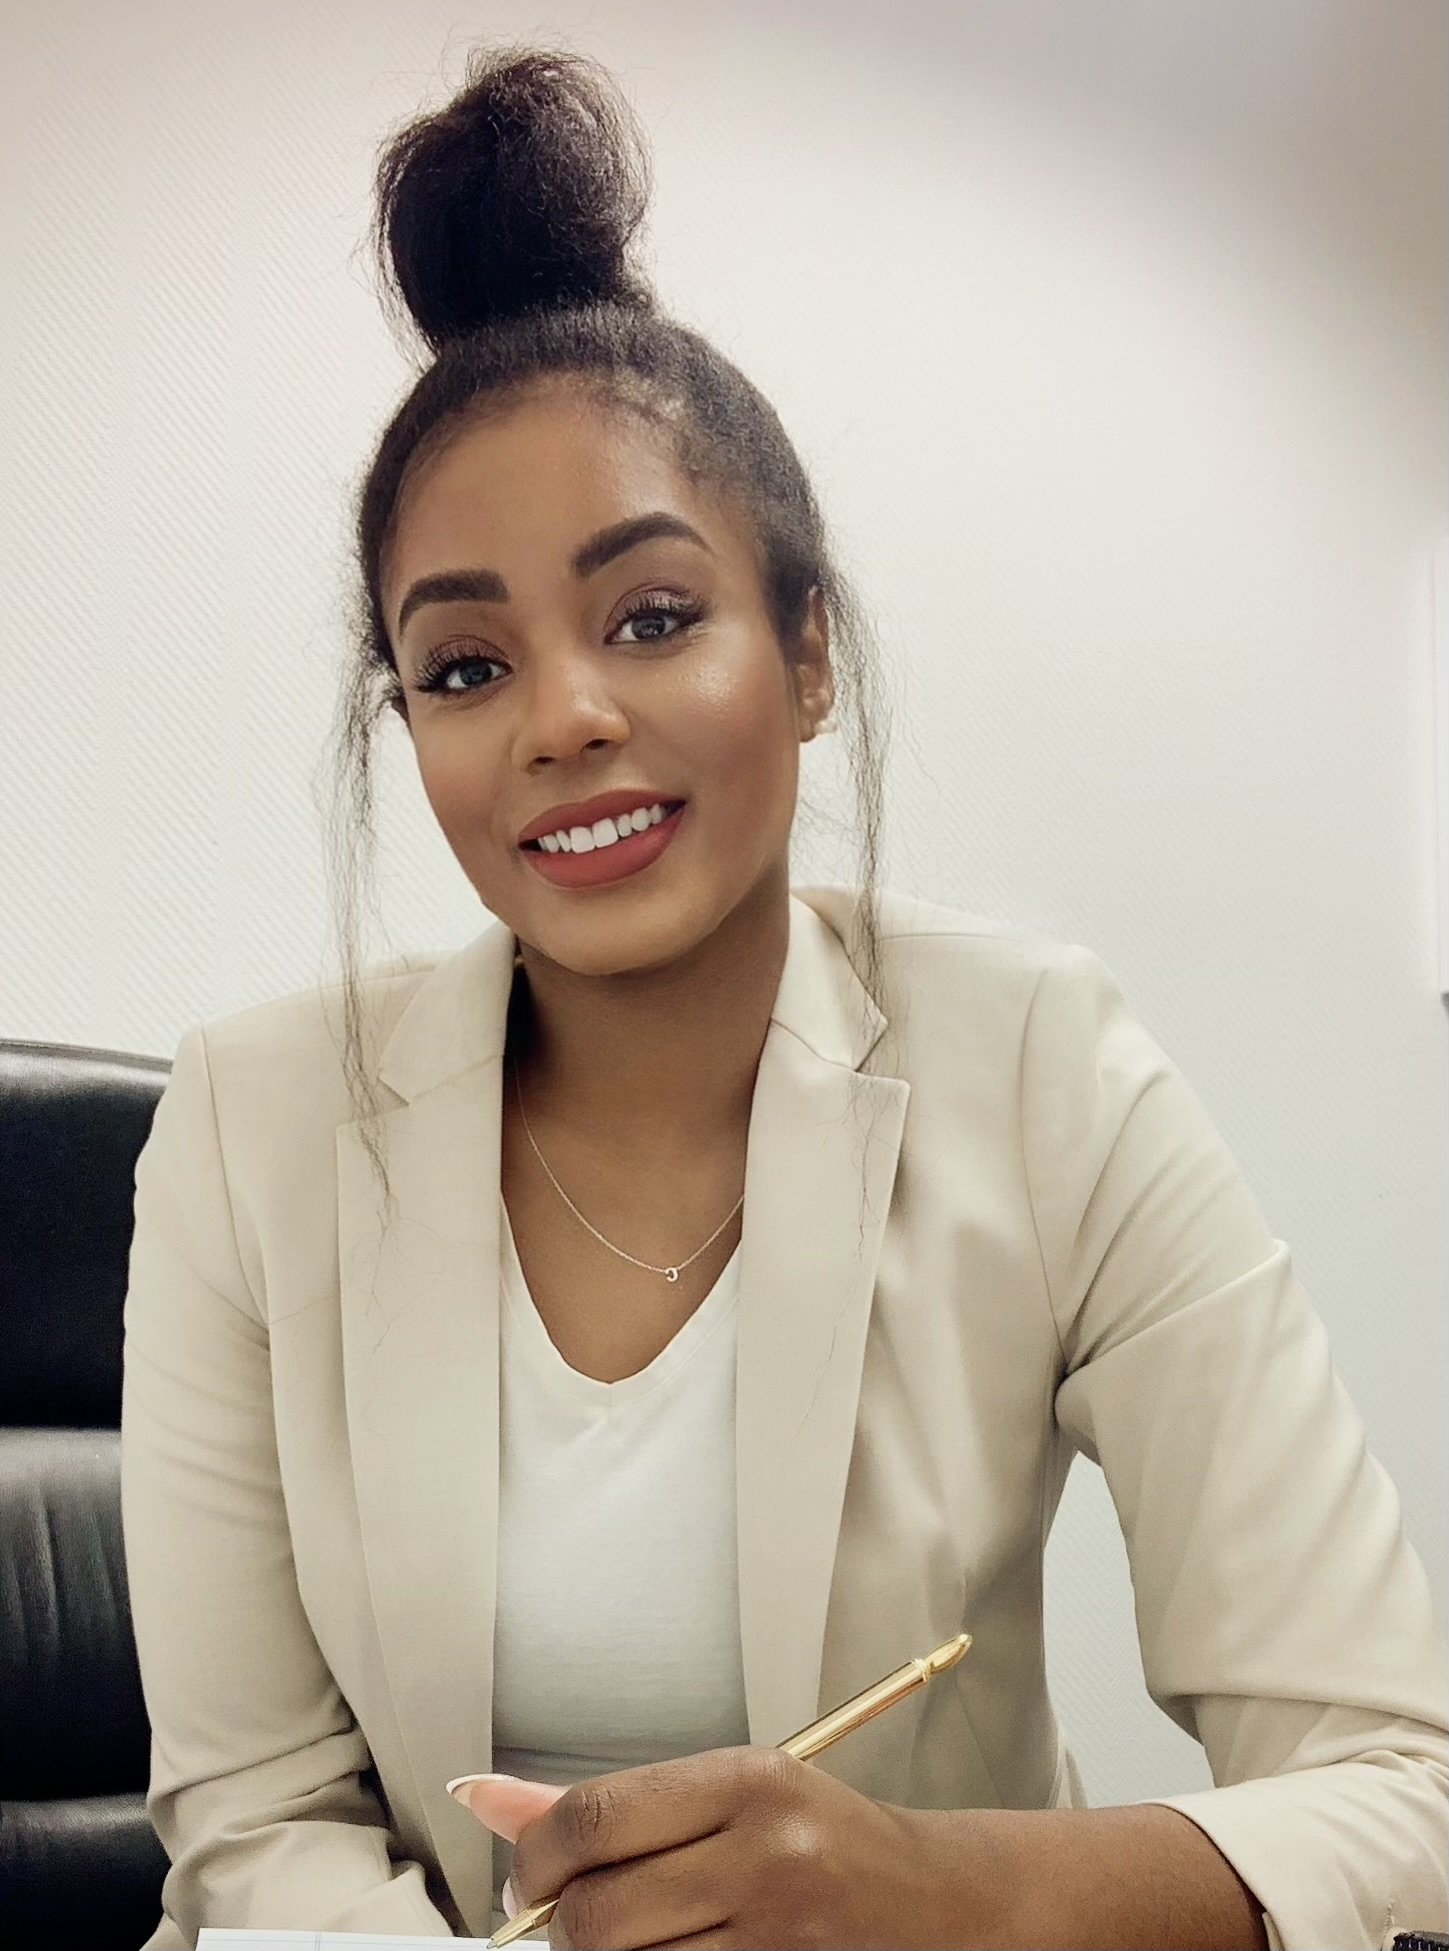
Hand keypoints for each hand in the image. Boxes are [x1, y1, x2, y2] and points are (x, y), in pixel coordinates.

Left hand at [453, 1745, 1008, 1948]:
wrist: (937, 1905)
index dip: (535, 1860)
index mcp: (746, 1780)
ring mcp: (777, 1934)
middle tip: (573, 1923)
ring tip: (637, 1938)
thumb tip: (482, 1797)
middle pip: (597, 1915)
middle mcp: (764, 1854)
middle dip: (562, 1930)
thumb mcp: (724, 1792)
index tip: (533, 1878)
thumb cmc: (818, 1839)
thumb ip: (605, 1803)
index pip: (591, 1820)